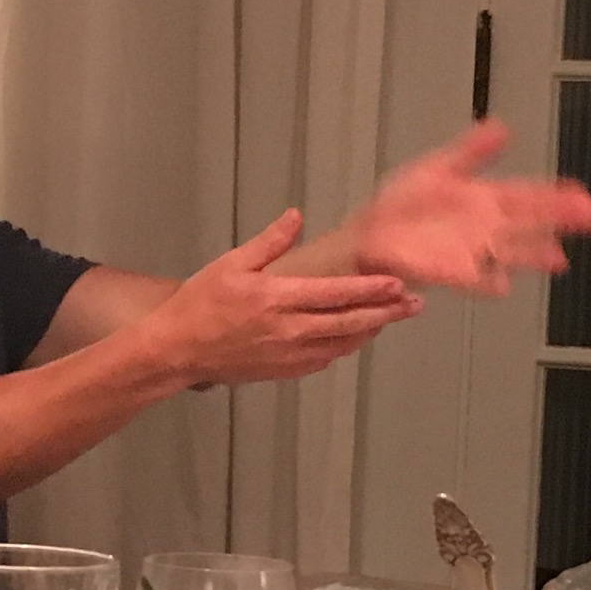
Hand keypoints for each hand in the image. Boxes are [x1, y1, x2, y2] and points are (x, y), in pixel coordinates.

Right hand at [137, 211, 421, 386]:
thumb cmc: (198, 306)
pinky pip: (324, 359)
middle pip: (350, 322)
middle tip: (413, 304)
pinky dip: (344, 347)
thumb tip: (295, 218)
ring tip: (391, 318)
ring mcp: (288, 355)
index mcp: (277, 298)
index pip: (337, 294)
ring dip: (370, 331)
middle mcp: (288, 330)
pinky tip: (353, 338)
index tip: (397, 283)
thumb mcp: (231, 263)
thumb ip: (269, 242)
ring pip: (342, 344)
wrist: (176, 350)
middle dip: (386, 312)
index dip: (372, 289)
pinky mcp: (283, 371)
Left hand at [343, 123, 590, 297]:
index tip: (583, 198)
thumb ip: (471, 152)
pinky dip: (486, 280)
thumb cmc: (400, 208)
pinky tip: (501, 283)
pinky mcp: (449, 271)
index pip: (529, 196)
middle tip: (590, 219)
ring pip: (510, 251)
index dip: (558, 196)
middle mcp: (483, 228)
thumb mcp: (438, 168)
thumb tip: (501, 126)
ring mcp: (470, 251)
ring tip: (557, 259)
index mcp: (484, 201)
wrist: (368, 237)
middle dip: (559, 221)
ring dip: (533, 254)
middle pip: (529, 222)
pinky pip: (473, 277)